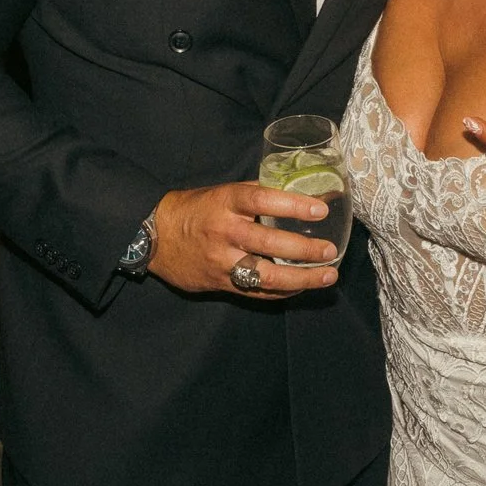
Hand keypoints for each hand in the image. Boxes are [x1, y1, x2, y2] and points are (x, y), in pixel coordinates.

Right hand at [146, 181, 338, 296]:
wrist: (155, 236)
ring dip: (301, 278)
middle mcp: (225, 232)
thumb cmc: (195, 209)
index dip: (293, 205)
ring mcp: (222, 261)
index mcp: (226, 203)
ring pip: (266, 275)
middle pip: (269, 244)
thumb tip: (296, 192)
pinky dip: (282, 291)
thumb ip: (255, 194)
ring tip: (327, 276)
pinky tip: (302, 287)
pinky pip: (257, 293)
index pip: (262, 201)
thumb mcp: (222, 192)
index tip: (320, 210)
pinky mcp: (221, 283)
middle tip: (330, 250)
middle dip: (304, 250)